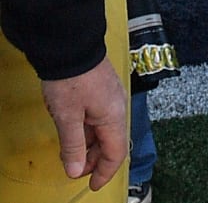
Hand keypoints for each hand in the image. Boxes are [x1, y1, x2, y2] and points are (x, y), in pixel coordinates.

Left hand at [40, 59, 126, 190]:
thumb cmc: (71, 79)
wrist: (71, 47)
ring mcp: (111, 98)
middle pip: (111, 143)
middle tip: (74, 169)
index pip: (116, 153)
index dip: (104, 172)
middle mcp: (117, 108)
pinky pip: (99, 118)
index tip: (92, 185)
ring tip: (69, 152)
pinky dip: (87, 131)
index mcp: (113, 116)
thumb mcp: (67, 117)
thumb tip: (75, 170)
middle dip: (94, 160)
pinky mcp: (102, 91)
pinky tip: (72, 132)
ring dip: (89, 146)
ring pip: (104, 131)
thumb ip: (73, 145)